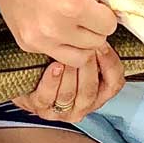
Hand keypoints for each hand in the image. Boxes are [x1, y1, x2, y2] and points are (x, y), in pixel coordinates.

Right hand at [0, 0, 116, 66]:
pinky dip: (62, 44)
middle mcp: (56, 26)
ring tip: (76, 26)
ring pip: (79, 57)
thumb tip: (114, 11)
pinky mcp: (27, 44)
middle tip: (88, 15)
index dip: (107, 15)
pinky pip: (57, 55)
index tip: (99, 7)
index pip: (109, 26)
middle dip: (96, 29)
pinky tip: (57, 27)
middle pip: (96, 43)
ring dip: (82, 43)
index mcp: (73, 4)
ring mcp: (39, 39)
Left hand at [12, 46, 126, 122]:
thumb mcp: (82, 56)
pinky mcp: (40, 107)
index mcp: (98, 95)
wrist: (29, 77)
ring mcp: (61, 111)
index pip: (114, 83)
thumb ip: (94, 50)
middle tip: (82, 47)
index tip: (102, 45)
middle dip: (87, 66)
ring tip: (67, 56)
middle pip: (90, 89)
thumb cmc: (58, 64)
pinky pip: (48, 96)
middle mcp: (82, 106)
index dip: (109, 63)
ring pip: (70, 94)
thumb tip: (103, 31)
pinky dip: (52, 81)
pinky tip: (54, 66)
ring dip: (69, 73)